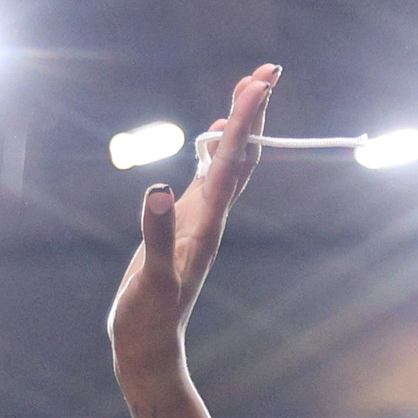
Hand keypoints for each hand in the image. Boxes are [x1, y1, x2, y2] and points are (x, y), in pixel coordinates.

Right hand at [109, 62, 276, 394]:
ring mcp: (200, 220)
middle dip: (252, 111)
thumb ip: (157, 236)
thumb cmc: (150, 318)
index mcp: (205, 223)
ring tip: (248, 90)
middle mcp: (210, 217)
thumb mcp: (154, 279)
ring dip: (238, 126)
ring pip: (227, 164)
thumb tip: (158, 191)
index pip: (230, 160)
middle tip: (266, 70)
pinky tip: (210, 138)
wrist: (150, 347)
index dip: (244, 118)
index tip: (259, 81)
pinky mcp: (185, 226)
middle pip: (239, 155)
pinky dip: (213, 150)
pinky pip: (207, 178)